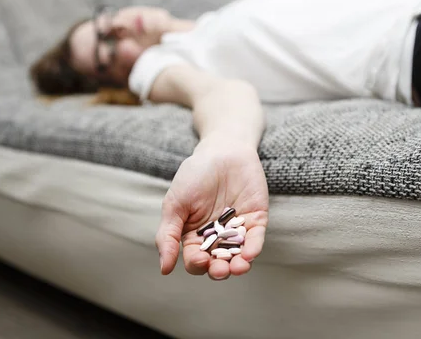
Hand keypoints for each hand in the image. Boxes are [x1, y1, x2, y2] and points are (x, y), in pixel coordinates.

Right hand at [155, 138, 268, 279]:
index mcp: (195, 236)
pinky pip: (256, 239)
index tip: (200, 260)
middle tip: (220, 269)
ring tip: (238, 268)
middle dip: (219, 270)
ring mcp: (238, 230)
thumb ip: (168, 235)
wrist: (221, 149)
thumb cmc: (194, 175)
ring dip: (239, 266)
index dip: (197, 264)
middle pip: (218, 262)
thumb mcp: (174, 204)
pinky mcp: (256, 220)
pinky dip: (253, 248)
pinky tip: (250, 254)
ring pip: (239, 256)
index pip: (196, 260)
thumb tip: (164, 270)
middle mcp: (217, 237)